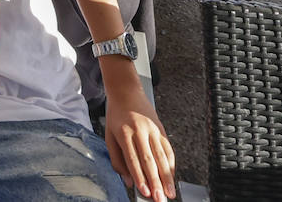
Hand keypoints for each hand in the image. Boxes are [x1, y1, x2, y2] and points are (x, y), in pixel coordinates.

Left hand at [104, 86, 175, 200]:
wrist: (126, 91)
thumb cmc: (115, 116)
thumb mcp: (109, 136)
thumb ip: (117, 160)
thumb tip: (127, 181)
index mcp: (124, 133)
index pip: (133, 160)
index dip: (140, 178)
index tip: (144, 192)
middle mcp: (140, 131)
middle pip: (150, 161)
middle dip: (156, 182)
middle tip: (159, 199)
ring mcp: (153, 129)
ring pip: (162, 156)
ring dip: (167, 177)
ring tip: (169, 192)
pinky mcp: (161, 129)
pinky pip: (168, 149)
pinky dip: (171, 164)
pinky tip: (172, 176)